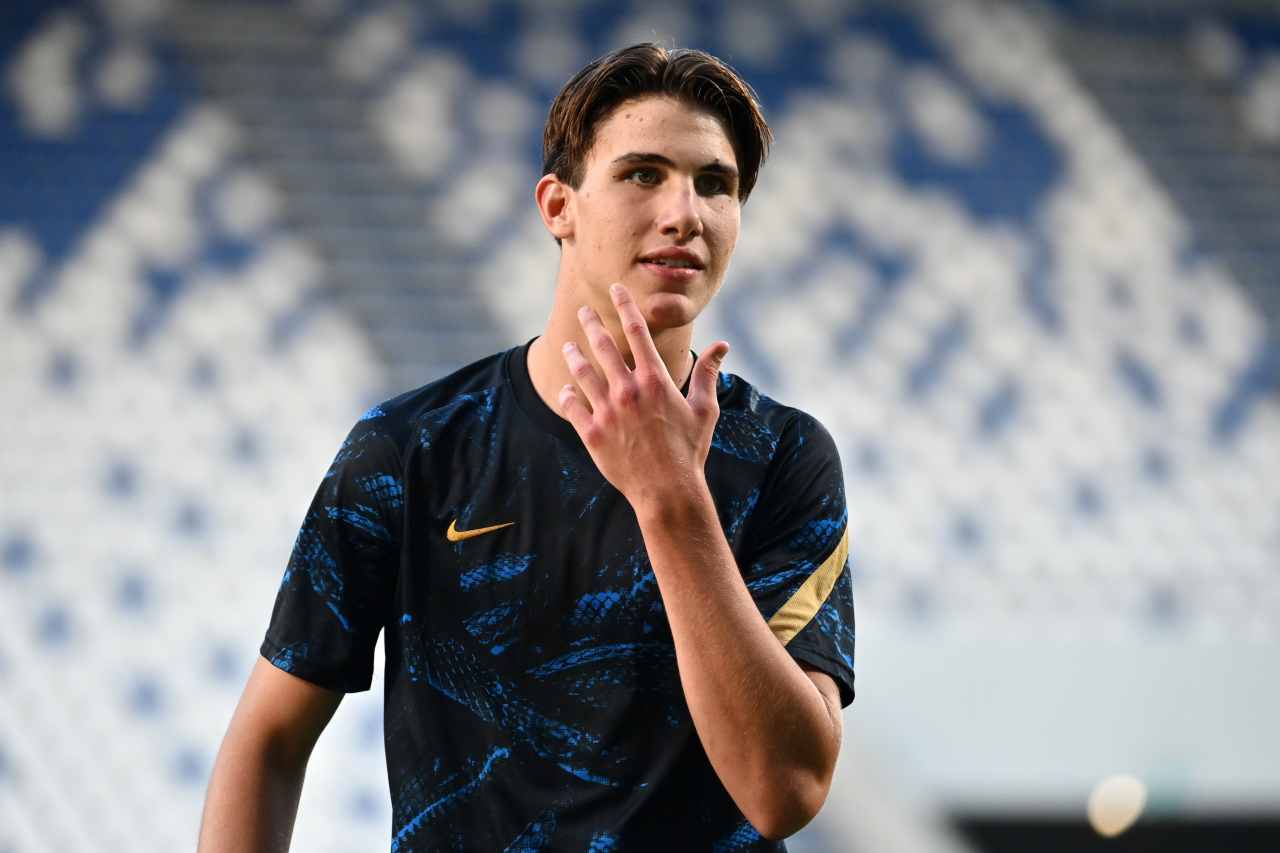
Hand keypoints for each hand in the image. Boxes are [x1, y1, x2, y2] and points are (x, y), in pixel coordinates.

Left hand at [559, 283, 728, 510]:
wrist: (668, 491)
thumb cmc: (690, 450)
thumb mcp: (704, 409)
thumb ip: (708, 373)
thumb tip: (723, 345)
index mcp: (655, 379)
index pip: (636, 330)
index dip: (625, 305)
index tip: (616, 289)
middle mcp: (627, 390)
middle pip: (602, 346)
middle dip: (590, 323)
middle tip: (582, 311)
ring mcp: (607, 411)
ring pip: (582, 373)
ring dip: (573, 356)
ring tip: (568, 347)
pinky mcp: (591, 433)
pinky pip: (572, 406)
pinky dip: (567, 395)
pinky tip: (565, 390)